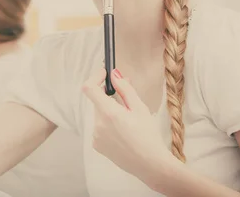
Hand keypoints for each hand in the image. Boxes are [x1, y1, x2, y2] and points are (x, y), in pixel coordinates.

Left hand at [82, 68, 172, 182]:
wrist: (150, 164)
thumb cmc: (149, 136)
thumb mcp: (140, 108)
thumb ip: (125, 89)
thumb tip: (114, 74)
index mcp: (109, 113)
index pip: (89, 88)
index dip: (95, 78)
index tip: (105, 75)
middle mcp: (98, 125)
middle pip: (98, 103)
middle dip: (110, 99)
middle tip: (127, 102)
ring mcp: (96, 136)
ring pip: (100, 116)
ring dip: (110, 113)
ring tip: (129, 124)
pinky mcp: (97, 145)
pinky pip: (99, 129)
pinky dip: (108, 126)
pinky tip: (123, 134)